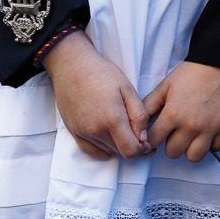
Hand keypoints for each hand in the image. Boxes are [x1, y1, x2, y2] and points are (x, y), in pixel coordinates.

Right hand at [44, 31, 151, 158]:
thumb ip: (138, 115)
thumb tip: (143, 139)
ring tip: (123, 130)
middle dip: (132, 147)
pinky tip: (109, 138)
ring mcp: (82, 132)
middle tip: (139, 135)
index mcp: (112, 119)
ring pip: (107, 151)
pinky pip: (91, 151)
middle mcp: (95, 130)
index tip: (147, 141)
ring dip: (118, 146)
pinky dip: (103, 149)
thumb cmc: (102, 73)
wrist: (72, 66)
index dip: (143, 149)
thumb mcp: (128, 89)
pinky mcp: (73, 131)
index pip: (131, 150)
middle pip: (120, 152)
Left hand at [142, 61, 219, 160]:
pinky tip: (207, 132)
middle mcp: (191, 126)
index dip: (152, 138)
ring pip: (194, 157)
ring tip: (191, 137)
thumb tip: (138, 124)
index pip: (153, 141)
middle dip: (170, 145)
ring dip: (190, 149)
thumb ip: (149, 106)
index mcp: (172, 115)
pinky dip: (211, 143)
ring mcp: (210, 129)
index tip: (157, 134)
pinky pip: (216, 148)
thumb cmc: (190, 74)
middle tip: (175, 134)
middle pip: (173, 153)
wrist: (219, 64)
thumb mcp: (164, 87)